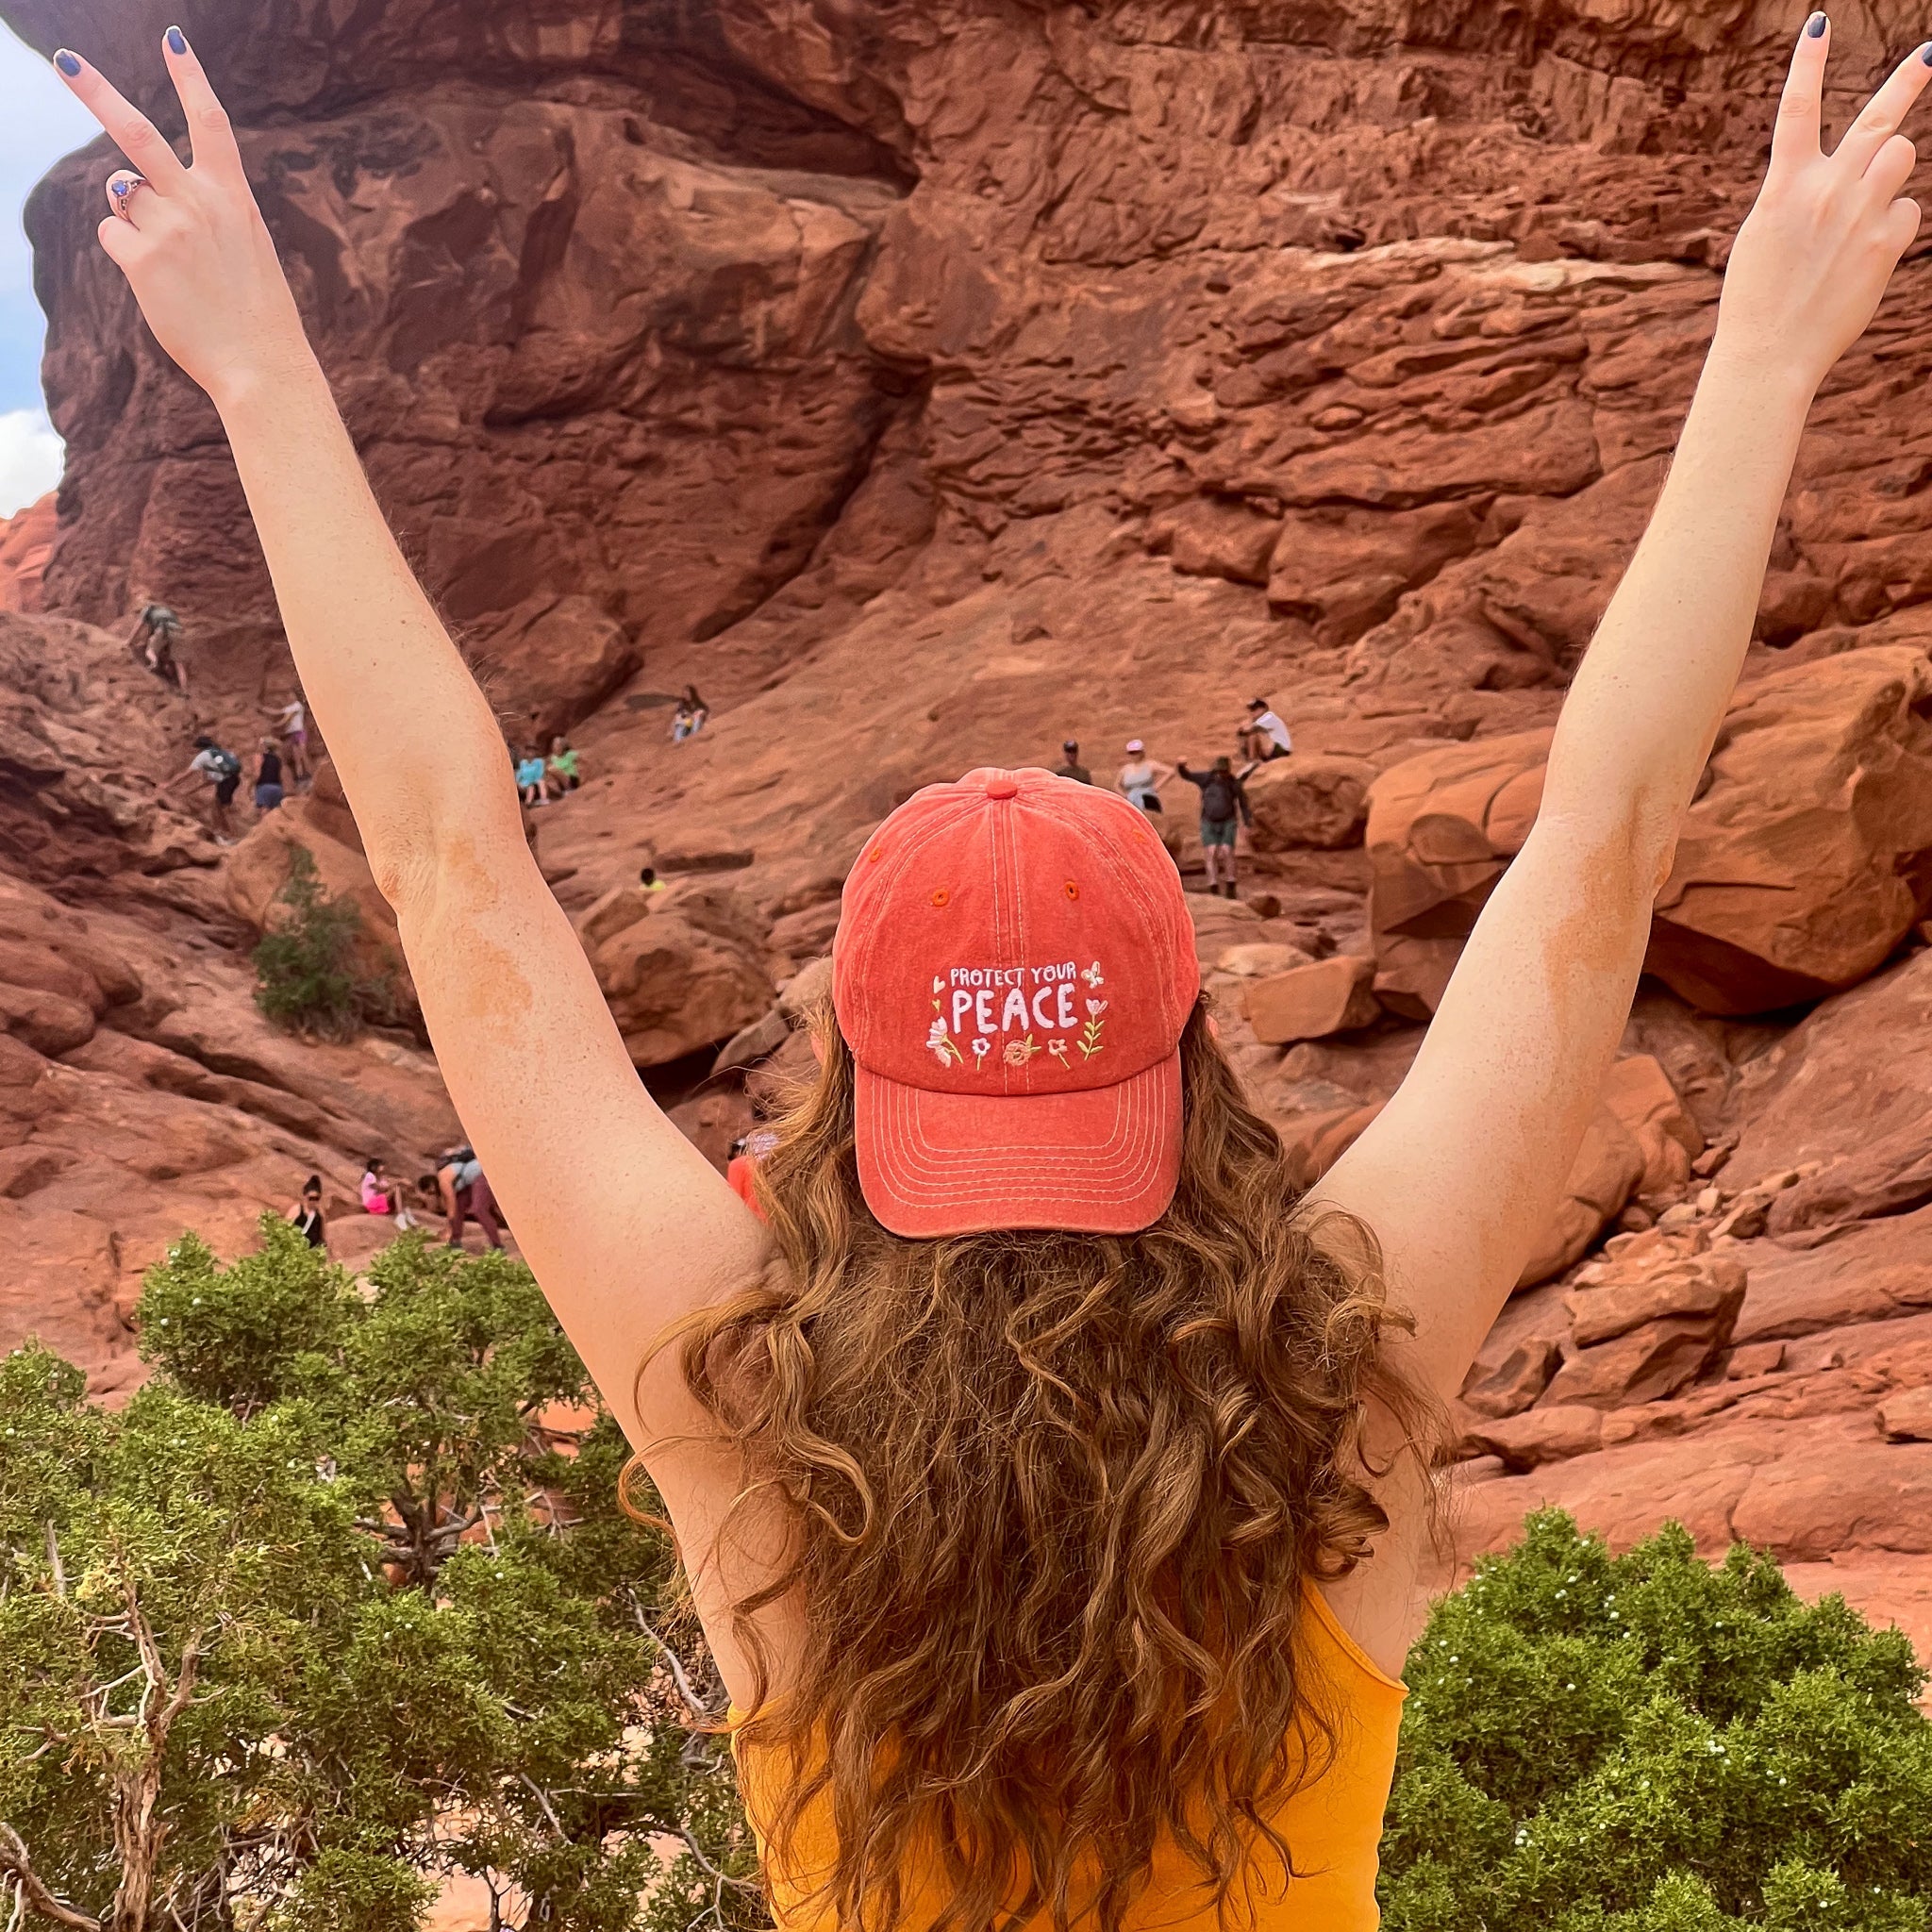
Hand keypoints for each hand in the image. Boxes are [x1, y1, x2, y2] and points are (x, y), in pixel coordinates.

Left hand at [54, 29, 313, 410]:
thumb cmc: (256, 313)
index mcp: (233, 195)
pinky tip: (159, 282)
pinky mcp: (143, 258)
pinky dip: (128, 254)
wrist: (263, 365)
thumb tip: (124, 191)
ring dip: (132, 216)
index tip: (172, 37)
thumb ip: (198, 210)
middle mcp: (199, 201)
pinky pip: (112, 235)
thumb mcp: (246, 248)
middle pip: (136, 132)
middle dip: (95, 91)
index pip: (210, 121)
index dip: (189, 76)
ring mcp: (169, 227)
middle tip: (62, 60)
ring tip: (170, 259)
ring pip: (120, 193)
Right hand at [1717, 16, 1930, 392]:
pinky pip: (1908, 212)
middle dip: (1907, 82)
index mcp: (1784, 187)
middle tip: (1930, 53)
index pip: (1796, 110)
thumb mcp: (1766, 236)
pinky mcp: (1886, 243)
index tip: (1818, 24)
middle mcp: (1826, 190)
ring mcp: (1859, 213)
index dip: (1807, 64)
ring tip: (1865, 207)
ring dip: (1891, 173)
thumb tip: (1855, 175)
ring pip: (1900, 158)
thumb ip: (1803, 195)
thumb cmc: (1758, 300)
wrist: (1769, 353)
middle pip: (1878, 120)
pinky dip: (1892, 228)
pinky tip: (1864, 257)